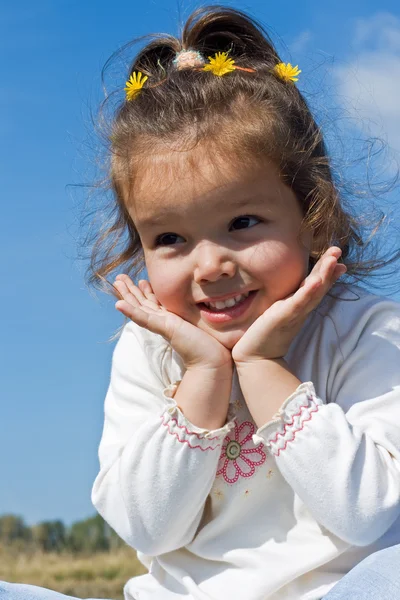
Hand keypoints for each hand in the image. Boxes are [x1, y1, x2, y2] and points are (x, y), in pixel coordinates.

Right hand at [113, 275, 232, 371]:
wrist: (212, 361)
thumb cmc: (209, 345)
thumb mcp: (198, 324)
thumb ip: (193, 317)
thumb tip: (200, 309)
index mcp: (171, 320)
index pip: (154, 303)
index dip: (145, 292)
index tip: (141, 280)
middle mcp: (164, 321)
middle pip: (142, 304)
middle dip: (131, 290)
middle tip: (118, 278)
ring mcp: (162, 325)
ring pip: (139, 308)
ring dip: (126, 296)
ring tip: (116, 283)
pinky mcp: (165, 328)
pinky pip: (145, 318)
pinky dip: (131, 312)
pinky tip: (119, 305)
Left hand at [231, 247, 346, 364]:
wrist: (255, 358)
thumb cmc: (264, 335)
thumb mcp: (277, 314)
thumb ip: (284, 303)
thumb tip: (288, 293)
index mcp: (298, 306)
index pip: (316, 286)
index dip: (327, 272)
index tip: (337, 258)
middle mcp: (300, 309)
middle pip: (319, 285)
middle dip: (329, 267)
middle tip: (338, 250)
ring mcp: (294, 313)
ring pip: (313, 292)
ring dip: (324, 275)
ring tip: (333, 259)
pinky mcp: (283, 318)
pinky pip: (298, 303)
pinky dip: (308, 292)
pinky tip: (315, 282)